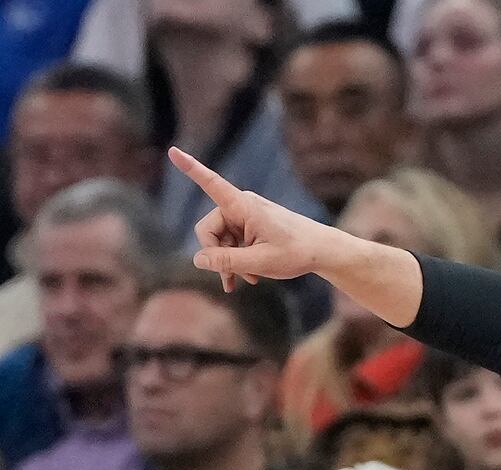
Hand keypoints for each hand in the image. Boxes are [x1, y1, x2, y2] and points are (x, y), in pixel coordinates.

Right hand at [168, 146, 333, 290]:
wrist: (323, 251)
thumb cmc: (297, 252)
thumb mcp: (260, 262)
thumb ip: (227, 262)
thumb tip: (197, 260)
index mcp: (244, 206)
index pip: (212, 184)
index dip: (191, 168)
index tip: (172, 150)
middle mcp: (241, 205)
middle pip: (209, 230)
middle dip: (217, 256)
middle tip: (230, 282)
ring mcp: (246, 215)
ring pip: (220, 240)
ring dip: (229, 262)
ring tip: (246, 282)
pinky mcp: (250, 225)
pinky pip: (232, 242)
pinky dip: (238, 259)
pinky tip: (249, 277)